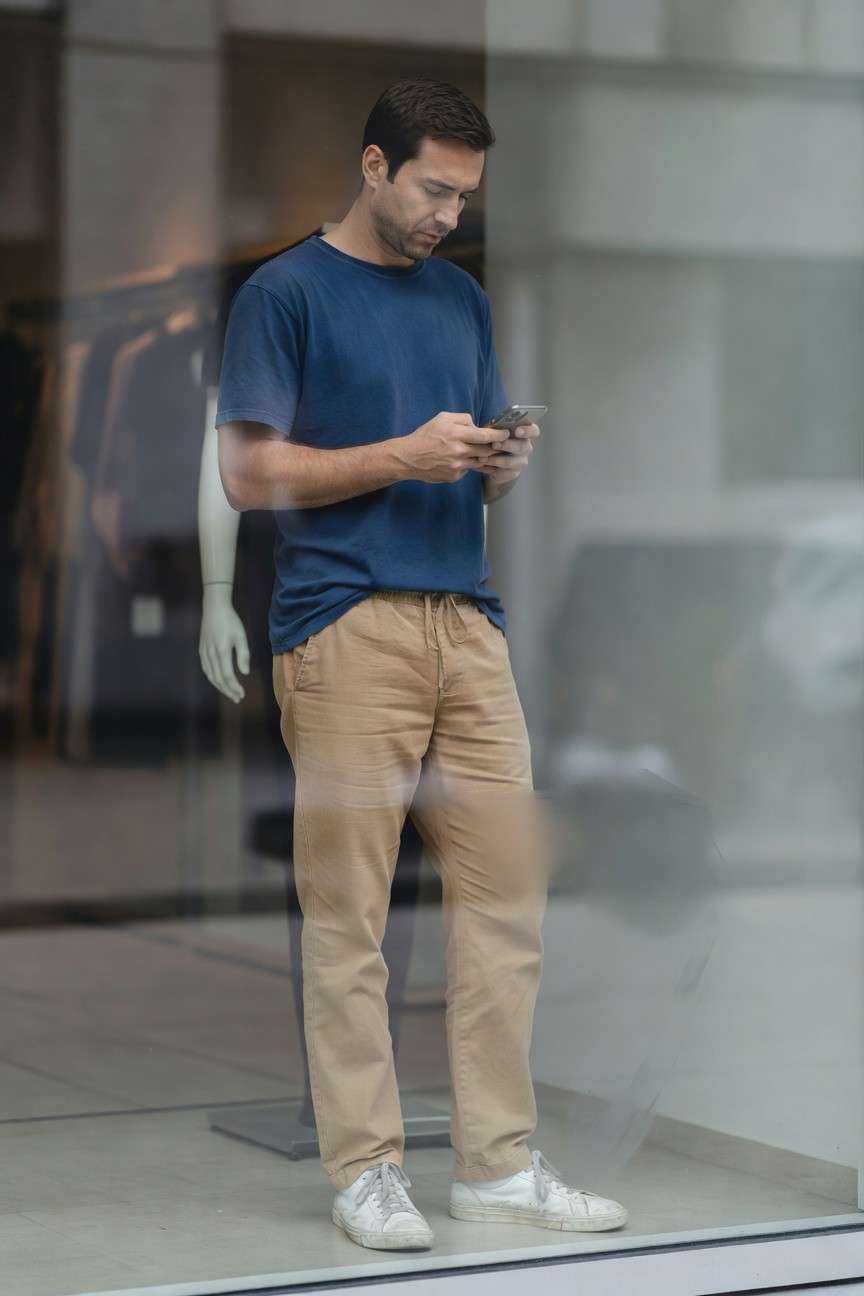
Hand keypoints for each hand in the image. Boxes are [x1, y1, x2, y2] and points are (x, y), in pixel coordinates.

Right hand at [199, 585, 250, 702]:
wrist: (214, 608)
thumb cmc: (231, 621)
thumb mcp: (241, 636)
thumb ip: (243, 655)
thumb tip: (245, 673)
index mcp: (222, 650)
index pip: (228, 675)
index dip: (234, 687)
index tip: (242, 694)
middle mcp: (211, 654)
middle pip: (218, 679)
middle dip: (228, 691)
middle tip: (238, 698)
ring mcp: (204, 652)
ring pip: (211, 676)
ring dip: (220, 687)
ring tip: (231, 693)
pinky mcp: (202, 650)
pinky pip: (206, 669)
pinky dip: (213, 678)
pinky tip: (219, 682)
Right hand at [399, 412, 501, 482]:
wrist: (409, 458)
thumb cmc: (426, 435)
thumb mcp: (442, 418)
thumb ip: (462, 419)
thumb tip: (477, 425)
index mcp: (456, 435)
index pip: (484, 435)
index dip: (498, 434)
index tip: (506, 433)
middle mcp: (458, 452)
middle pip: (486, 450)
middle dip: (494, 447)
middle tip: (497, 443)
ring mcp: (457, 466)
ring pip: (479, 461)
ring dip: (482, 456)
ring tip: (479, 451)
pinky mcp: (454, 476)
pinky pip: (468, 469)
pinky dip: (467, 463)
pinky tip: (458, 459)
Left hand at [477, 421, 538, 486]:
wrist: (494, 462)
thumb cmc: (496, 441)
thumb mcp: (494, 432)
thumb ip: (494, 429)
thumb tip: (487, 429)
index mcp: (524, 434)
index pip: (534, 431)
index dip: (527, 430)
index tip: (517, 431)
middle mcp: (526, 447)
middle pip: (521, 447)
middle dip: (506, 445)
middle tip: (494, 444)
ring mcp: (521, 462)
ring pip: (508, 461)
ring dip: (493, 459)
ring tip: (481, 458)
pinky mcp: (514, 473)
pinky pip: (502, 472)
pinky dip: (489, 468)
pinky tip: (480, 466)